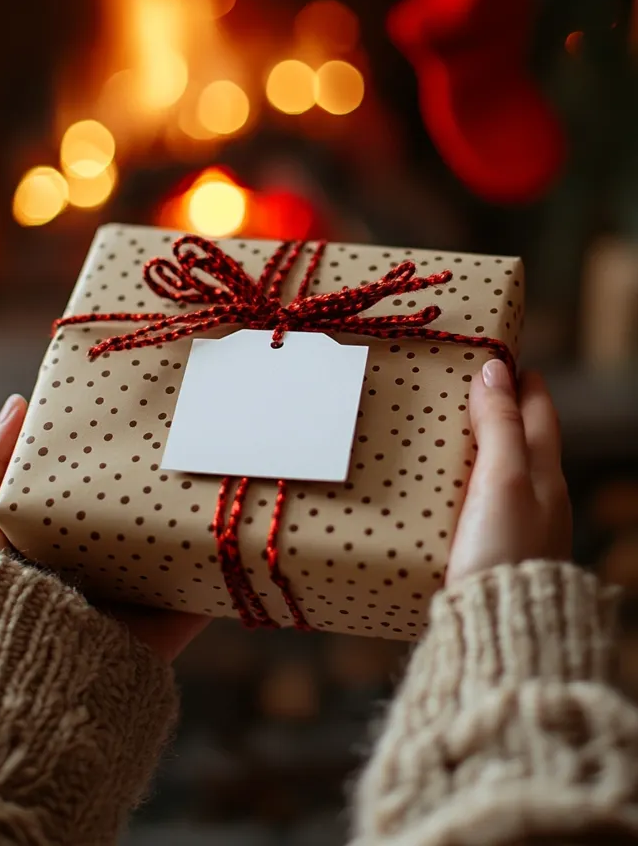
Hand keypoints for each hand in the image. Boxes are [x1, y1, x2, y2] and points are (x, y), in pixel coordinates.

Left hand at [0, 394, 208, 661]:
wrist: (12, 682)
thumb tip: (19, 402)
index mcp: (55, 545)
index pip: (92, 491)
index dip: (112, 454)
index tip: (135, 413)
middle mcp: (98, 571)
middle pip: (140, 516)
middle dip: (162, 480)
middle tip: (190, 432)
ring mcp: (136, 602)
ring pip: (177, 549)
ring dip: (200, 518)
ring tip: (226, 467)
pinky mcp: (166, 629)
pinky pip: (204, 592)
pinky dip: (225, 565)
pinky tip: (244, 525)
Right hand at [446, 361, 571, 586]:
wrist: (502, 635)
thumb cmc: (504, 554)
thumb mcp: (502, 479)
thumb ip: (500, 426)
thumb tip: (494, 371)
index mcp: (545, 473)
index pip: (539, 410)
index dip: (520, 380)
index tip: (496, 356)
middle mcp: (540, 498)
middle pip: (526, 439)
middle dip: (501, 410)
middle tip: (464, 387)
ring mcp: (521, 527)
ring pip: (507, 472)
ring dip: (484, 448)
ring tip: (447, 434)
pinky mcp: (497, 552)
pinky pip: (488, 504)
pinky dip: (472, 484)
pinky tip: (447, 491)